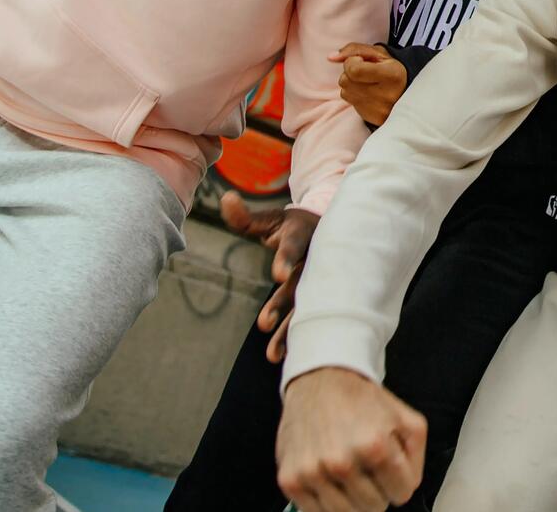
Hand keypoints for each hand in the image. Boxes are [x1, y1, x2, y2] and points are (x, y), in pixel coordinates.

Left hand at [220, 191, 317, 361]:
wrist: (332, 231)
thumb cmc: (291, 226)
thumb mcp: (269, 218)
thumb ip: (244, 216)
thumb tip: (225, 198)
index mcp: (302, 235)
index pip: (292, 247)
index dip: (286, 259)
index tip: (277, 274)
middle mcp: (315, 259)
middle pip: (300, 283)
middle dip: (283, 304)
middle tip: (264, 325)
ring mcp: (321, 280)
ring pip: (307, 306)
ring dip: (291, 330)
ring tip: (272, 354)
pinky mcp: (321, 297)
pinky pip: (312, 318)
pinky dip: (302, 337)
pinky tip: (290, 357)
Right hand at [276, 367, 426, 511]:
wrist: (319, 380)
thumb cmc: (361, 400)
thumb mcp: (405, 418)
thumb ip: (416, 456)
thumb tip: (407, 487)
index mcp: (374, 446)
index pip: (401, 494)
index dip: (399, 483)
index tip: (390, 471)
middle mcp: (342, 462)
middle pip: (374, 508)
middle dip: (377, 491)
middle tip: (368, 469)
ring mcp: (313, 473)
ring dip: (352, 499)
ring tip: (349, 473)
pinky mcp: (290, 480)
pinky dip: (327, 501)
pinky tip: (330, 478)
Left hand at [330, 42, 407, 126]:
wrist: (408, 92)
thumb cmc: (392, 69)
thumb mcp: (378, 53)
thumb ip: (353, 50)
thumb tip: (330, 58)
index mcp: (392, 76)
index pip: (354, 69)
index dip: (352, 61)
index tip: (362, 60)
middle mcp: (386, 96)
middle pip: (345, 80)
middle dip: (350, 72)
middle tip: (367, 72)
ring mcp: (379, 110)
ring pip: (345, 91)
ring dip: (351, 84)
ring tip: (368, 82)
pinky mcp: (372, 118)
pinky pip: (350, 102)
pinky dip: (355, 95)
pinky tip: (368, 92)